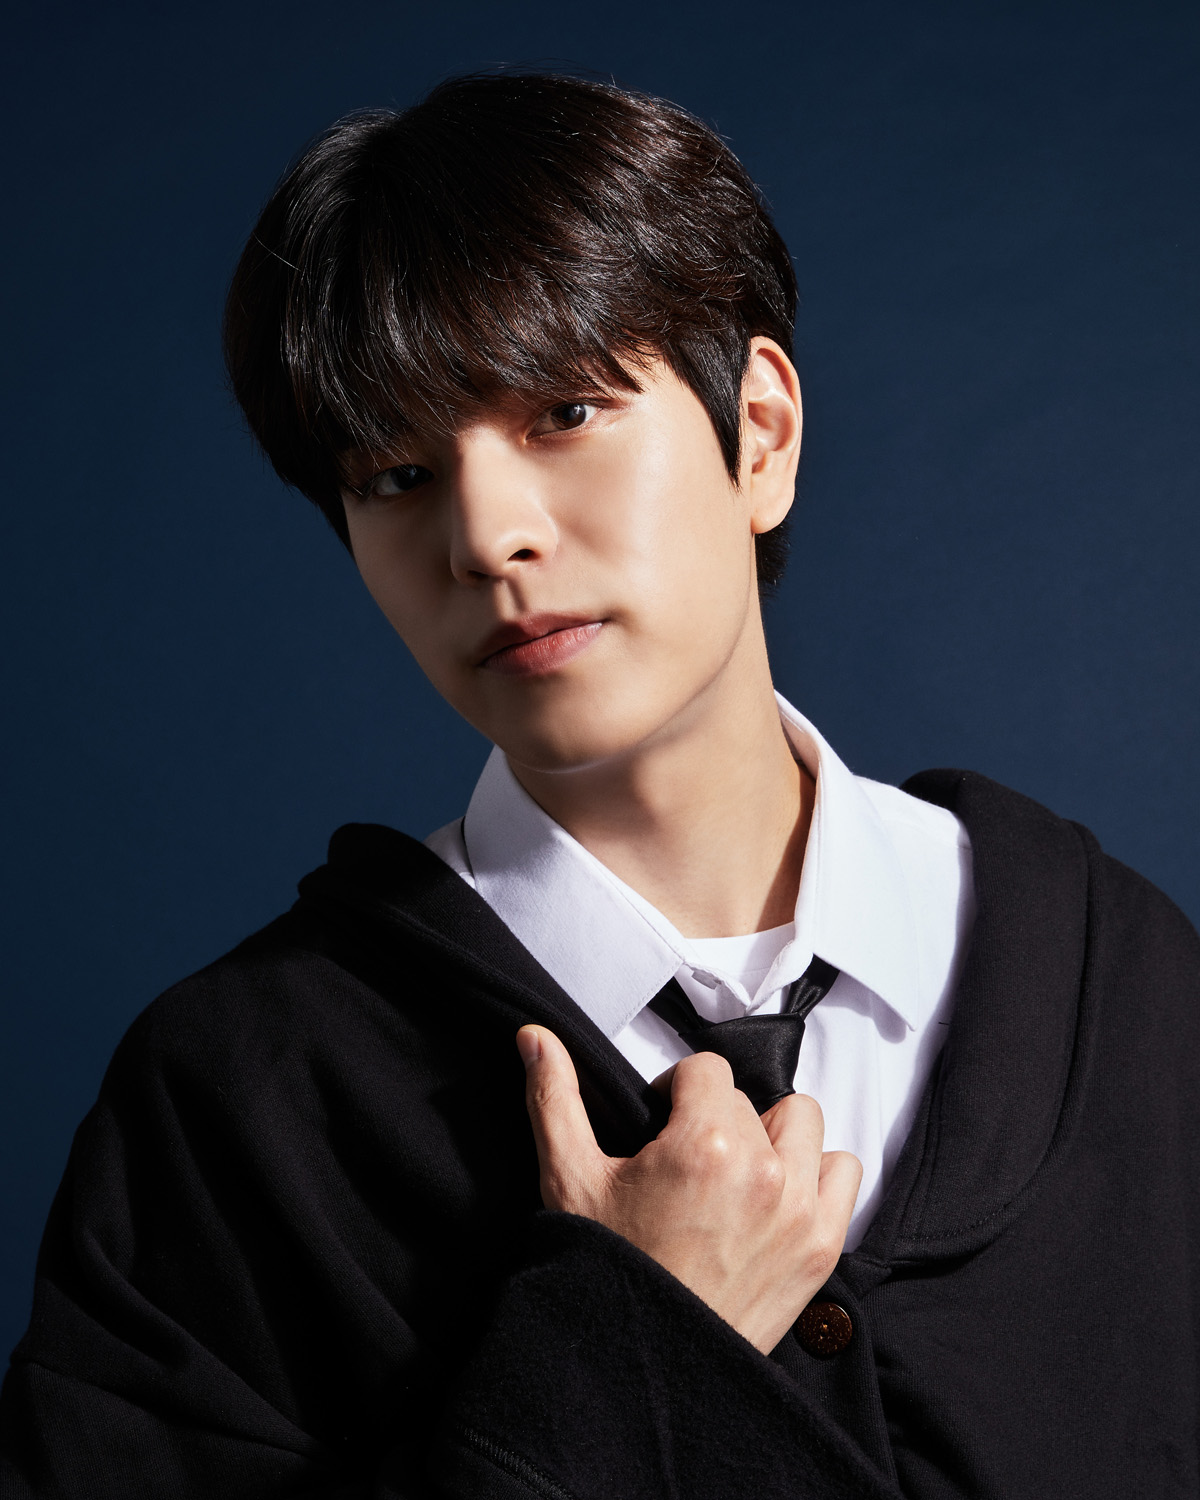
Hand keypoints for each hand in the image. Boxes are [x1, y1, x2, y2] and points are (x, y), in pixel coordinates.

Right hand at [516, 1024, 861, 1354]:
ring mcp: (798, 1209)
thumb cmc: (609, 1273)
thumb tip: (536, 1038)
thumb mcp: (570, 1179)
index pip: (707, 1069)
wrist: (646, 1363)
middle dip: (714, 1118)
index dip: (676, 1090)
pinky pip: (843, 1171)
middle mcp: (761, 1171)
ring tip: (731, 1171)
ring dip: (770, 1135)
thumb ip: (554, 1098)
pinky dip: (815, 1173)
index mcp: (703, 1145)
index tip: (660, 1123)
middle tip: (684, 1160)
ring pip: (801, 1121)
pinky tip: (774, 1193)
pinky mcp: (820, 1246)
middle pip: (748, 1098)